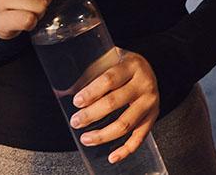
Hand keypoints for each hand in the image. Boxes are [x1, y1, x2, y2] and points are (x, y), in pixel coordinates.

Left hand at [70, 49, 159, 164]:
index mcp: (132, 65)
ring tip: (86, 138)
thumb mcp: (113, 58)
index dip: (91, 92)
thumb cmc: (125, 65)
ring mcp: (150, 101)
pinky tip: (112, 157)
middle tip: (76, 121)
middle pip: (114, 102)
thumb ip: (93, 71)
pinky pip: (139, 137)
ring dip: (103, 135)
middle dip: (91, 115)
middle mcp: (144, 83)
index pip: (109, 79)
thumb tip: (62, 91)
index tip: (77, 102)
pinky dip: (126, 150)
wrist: (151, 68)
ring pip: (125, 123)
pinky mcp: (153, 116)